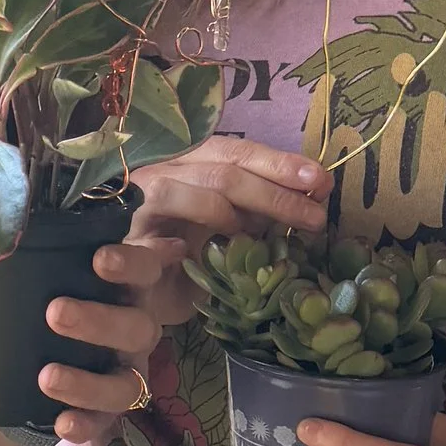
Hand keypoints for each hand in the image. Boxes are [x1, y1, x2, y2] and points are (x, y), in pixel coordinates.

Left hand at [38, 231, 193, 445]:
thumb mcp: (54, 260)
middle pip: (138, 327)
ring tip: (46, 376)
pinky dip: (86, 425)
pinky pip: (105, 423)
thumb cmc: (55, 287)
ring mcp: (126, 370)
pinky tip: (61, 425)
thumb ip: (47, 236)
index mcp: (130, 286)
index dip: (130, 264)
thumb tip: (11, 188)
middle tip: (55, 312)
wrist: (39, 343)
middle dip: (99, 321)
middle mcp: (137, 326)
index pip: (145, 269)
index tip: (99, 259)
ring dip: (89, 382)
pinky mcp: (107, 410)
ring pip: (126, 383)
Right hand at [128, 134, 331, 252]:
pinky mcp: (125, 238)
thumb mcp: (234, 228)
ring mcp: (140, 202)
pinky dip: (177, 245)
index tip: (320, 181)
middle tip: (313, 216)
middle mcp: (166, 172)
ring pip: (185, 191)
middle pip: (222, 170)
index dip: (279, 164)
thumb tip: (317, 192)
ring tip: (266, 237)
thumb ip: (264, 209)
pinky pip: (149, 236)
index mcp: (194, 164)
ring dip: (231, 213)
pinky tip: (202, 254)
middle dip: (273, 192)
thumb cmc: (189, 256)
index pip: (239, 153)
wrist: (135, 293)